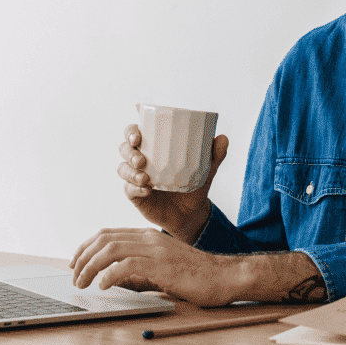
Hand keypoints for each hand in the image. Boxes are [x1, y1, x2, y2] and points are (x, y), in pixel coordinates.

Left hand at [68, 227, 233, 306]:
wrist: (223, 277)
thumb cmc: (194, 276)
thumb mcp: (160, 271)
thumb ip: (138, 273)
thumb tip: (113, 281)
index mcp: (148, 237)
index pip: (108, 234)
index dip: (86, 246)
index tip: (74, 262)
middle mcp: (149, 238)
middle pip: (105, 239)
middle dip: (83, 256)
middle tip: (74, 276)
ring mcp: (156, 249)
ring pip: (112, 249)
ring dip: (91, 266)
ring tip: (82, 283)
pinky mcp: (162, 264)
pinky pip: (128, 265)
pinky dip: (110, 274)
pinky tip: (103, 286)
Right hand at [118, 124, 228, 240]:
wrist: (192, 212)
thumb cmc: (195, 184)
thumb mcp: (207, 168)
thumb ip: (215, 154)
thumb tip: (223, 138)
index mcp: (155, 147)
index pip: (135, 133)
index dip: (131, 132)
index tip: (138, 136)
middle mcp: (142, 159)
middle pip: (124, 148)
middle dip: (129, 151)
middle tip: (141, 159)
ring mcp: (136, 177)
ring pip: (122, 168)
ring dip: (130, 171)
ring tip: (145, 178)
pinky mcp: (135, 195)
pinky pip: (128, 189)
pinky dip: (135, 189)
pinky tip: (147, 190)